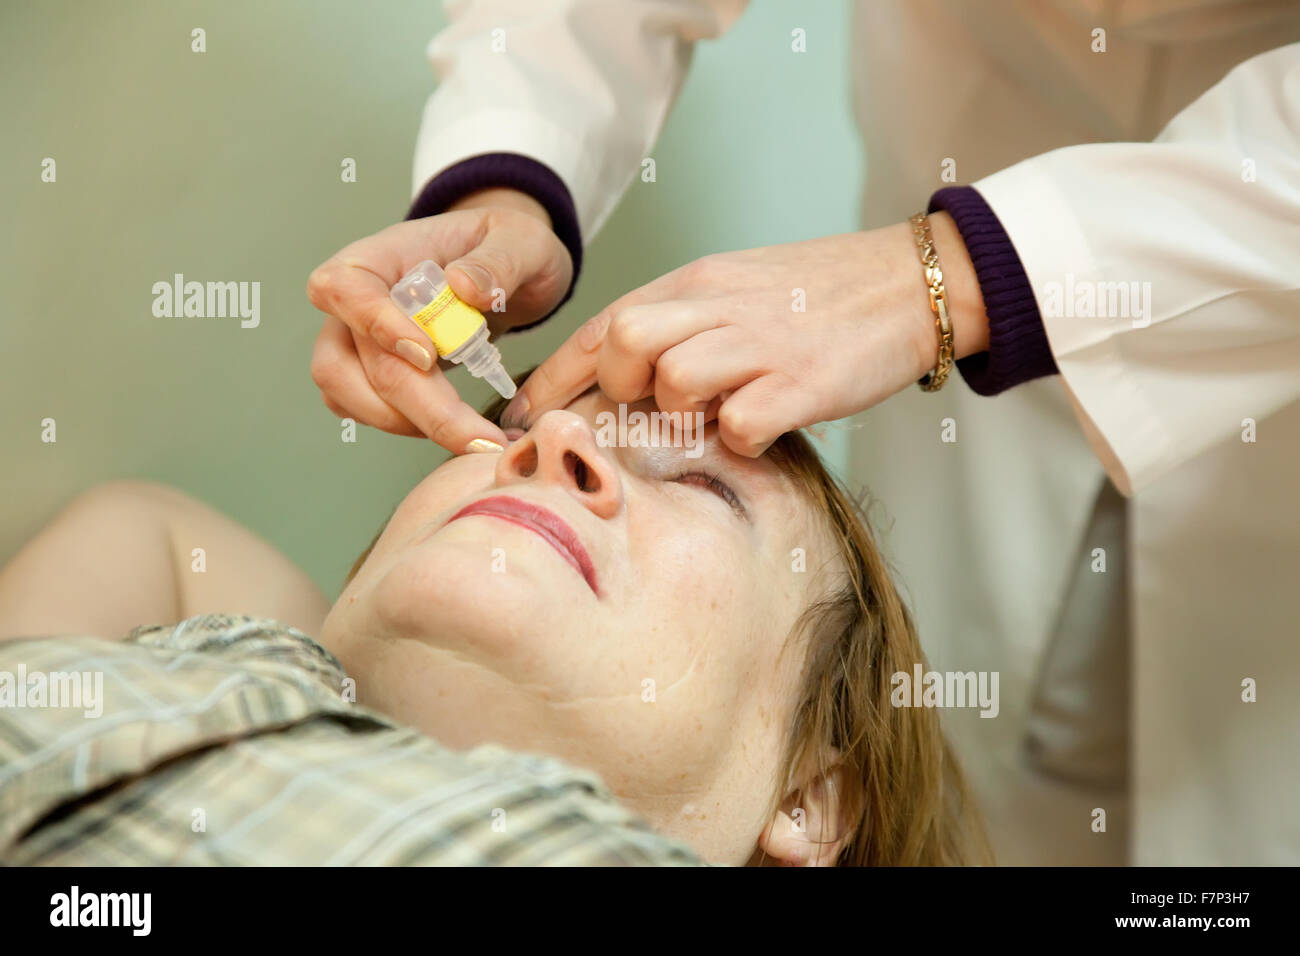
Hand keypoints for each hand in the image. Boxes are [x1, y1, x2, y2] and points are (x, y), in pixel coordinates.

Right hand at [307, 188, 572, 453]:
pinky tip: (457, 429)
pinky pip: (361, 408)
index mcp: (384, 255)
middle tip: (480, 439)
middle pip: (350, 360)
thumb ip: (500, 261)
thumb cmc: (509, 247)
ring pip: (344, 392)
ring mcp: (356, 337)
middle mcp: (356, 298)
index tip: (428, 357)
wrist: (508, 270)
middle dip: (417, 406)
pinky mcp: (368, 371)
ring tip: (472, 438)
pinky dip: (405, 428)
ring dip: (404, 424)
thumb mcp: (524, 241)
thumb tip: (464, 287)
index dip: (374, 325)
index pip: (344, 285)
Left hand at [499, 213, 987, 455]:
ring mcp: (760, 345)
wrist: (911, 284)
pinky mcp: (802, 385)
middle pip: (625, 343)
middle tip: (645, 412)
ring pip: (674, 382)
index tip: (520, 419)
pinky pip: (739, 423)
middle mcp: (719, 307)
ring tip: (713, 418)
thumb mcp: (738, 288)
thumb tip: (622, 373)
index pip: (602, 325)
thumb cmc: (820, 296)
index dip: (552, 377)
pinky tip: (758, 434)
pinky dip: (738, 439)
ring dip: (681, 414)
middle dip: (618, 389)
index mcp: (697, 282)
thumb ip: (682, 321)